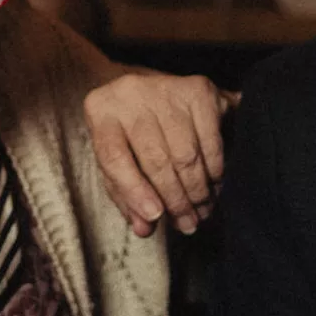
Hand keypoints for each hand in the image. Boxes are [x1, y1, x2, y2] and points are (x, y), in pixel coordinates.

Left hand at [84, 70, 238, 235]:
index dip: (134, 191)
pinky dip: (215, 168)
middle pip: (155, 158)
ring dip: (197, 190)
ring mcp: (166, 87)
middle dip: (175, 199)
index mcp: (100, 110)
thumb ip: (126, 197)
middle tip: (188, 224)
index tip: (154, 217)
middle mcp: (130, 92)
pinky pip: (211, 140)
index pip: (114, 157)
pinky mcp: (199, 89)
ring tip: (202, 211)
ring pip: (185, 153)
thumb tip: (144, 228)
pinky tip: (215, 185)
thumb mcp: (119, 163)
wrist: (156, 92)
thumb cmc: (131, 135)